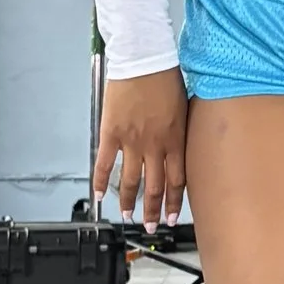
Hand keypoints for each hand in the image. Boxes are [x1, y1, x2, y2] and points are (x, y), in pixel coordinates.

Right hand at [95, 66, 189, 224]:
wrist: (144, 58)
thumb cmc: (166, 75)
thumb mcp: (183, 106)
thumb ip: (180, 130)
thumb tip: (178, 145)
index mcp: (175, 139)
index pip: (177, 180)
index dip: (173, 202)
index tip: (170, 216)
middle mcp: (155, 145)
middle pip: (155, 186)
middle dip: (152, 210)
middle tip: (150, 225)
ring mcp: (132, 141)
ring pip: (131, 180)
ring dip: (129, 202)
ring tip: (128, 216)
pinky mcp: (112, 132)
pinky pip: (105, 163)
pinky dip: (101, 181)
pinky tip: (100, 194)